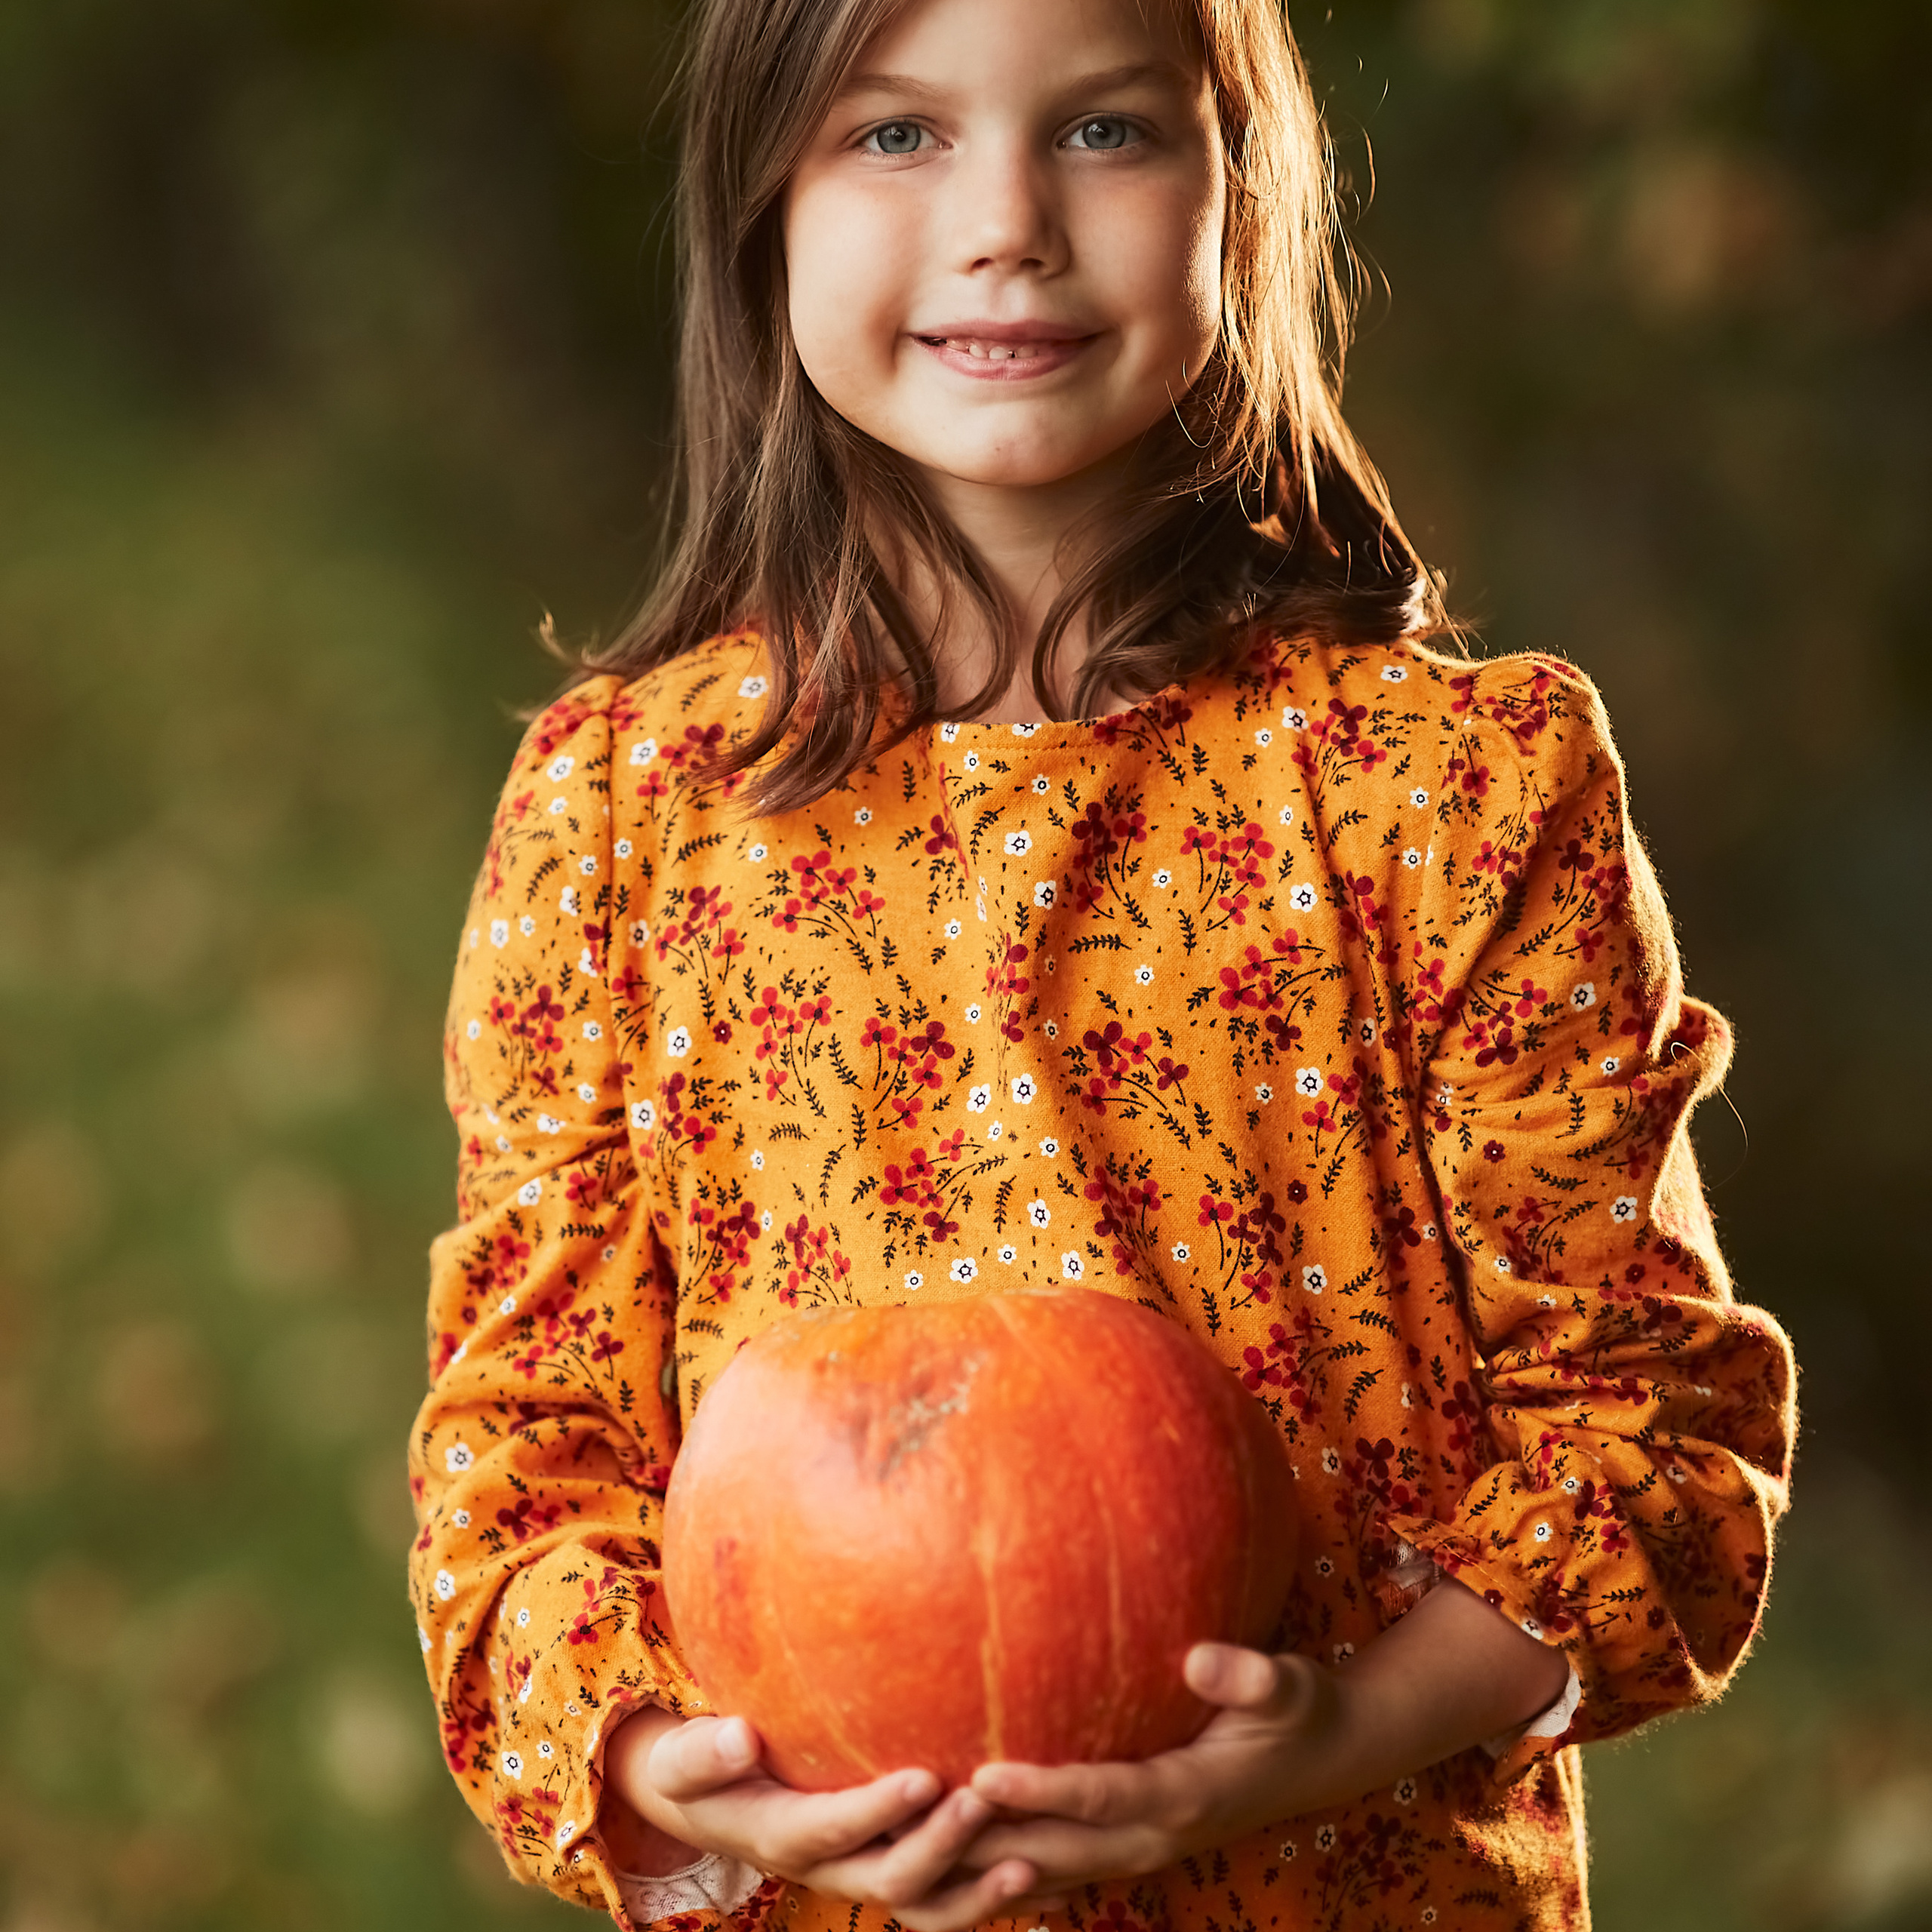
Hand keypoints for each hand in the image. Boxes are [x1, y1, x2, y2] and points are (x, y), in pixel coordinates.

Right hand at [604, 1708, 1046, 1931]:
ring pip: (925, 1903)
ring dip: (977, 1891)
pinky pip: (945, 1898)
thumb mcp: (685, 1760)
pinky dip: (989, 1897)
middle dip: (940, 1844)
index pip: (831, 1829)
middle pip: (890, 1877)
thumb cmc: (702, 1767)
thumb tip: (737, 1736)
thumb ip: (706, 1753)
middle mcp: (829, 1868)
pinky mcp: (893, 1870)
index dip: (877, 1811)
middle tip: (985, 1801)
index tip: (925, 1777)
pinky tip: (1043, 1879)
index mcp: (779, 1835)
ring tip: (1029, 1862)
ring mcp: (864, 1874)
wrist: (718, 1806)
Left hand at [958, 1578, 1574, 1903]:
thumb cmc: (1298, 1711)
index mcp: (1185, 1796)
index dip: (1042, 1790)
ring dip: (977, 1869)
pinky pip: (1052, 1878)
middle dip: (984, 1842)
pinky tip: (943, 1862)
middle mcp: (1153, 1839)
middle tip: (911, 1820)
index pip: (1101, 1798)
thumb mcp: (1289, 1686)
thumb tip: (1201, 1657)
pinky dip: (998, 1876)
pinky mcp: (1124, 1853)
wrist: (1323, 1761)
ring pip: (1044, 1876)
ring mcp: (1137, 1855)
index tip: (983, 1773)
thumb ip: (1249, 1676)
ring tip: (906, 1849)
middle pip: (1054, 1852)